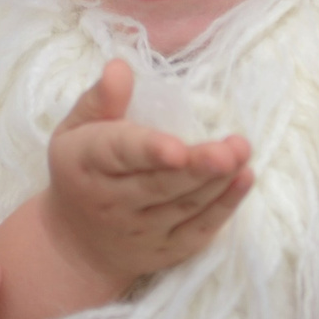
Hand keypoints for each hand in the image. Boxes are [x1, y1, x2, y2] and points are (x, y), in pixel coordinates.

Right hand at [43, 60, 253, 290]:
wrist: (76, 244)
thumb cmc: (81, 172)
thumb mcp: (74, 131)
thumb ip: (100, 100)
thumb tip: (120, 67)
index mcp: (87, 164)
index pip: (119, 154)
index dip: (149, 151)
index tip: (177, 149)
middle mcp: (111, 202)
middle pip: (160, 184)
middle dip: (198, 166)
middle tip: (232, 148)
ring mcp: (140, 231)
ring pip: (184, 206)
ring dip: (218, 181)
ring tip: (242, 153)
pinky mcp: (167, 250)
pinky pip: (198, 231)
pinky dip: (224, 208)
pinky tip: (244, 180)